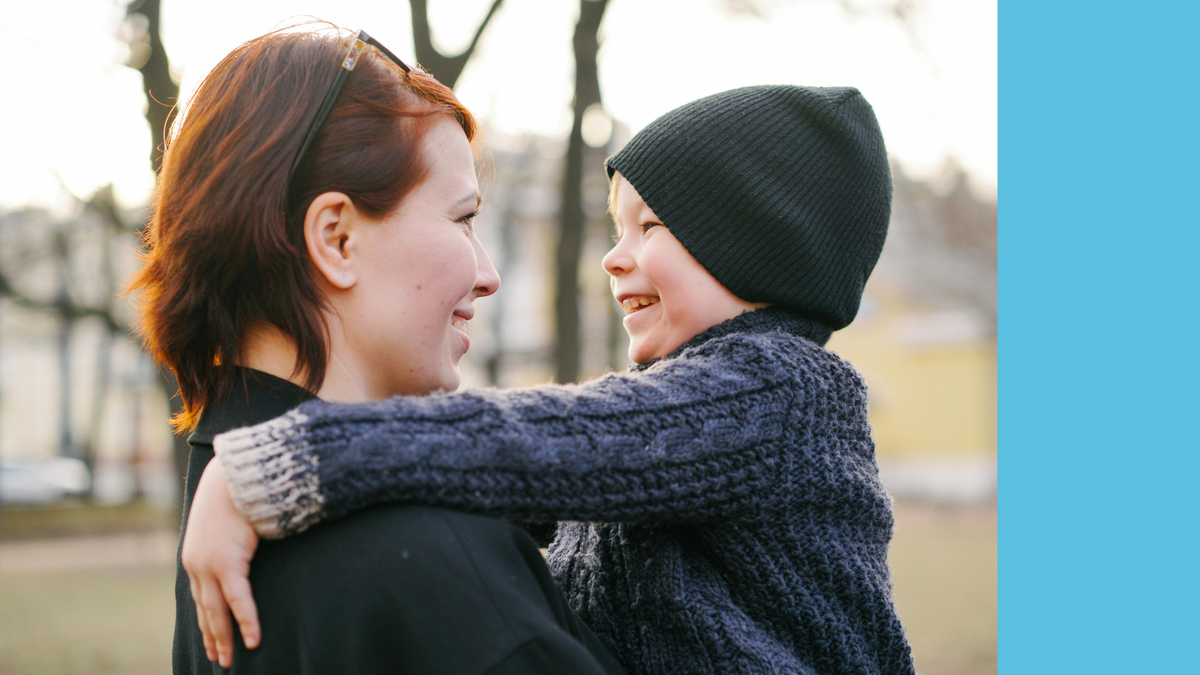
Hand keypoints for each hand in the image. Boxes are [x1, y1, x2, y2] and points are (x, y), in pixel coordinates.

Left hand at [181, 458, 261, 667]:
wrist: (234, 476)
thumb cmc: (235, 493)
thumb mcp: (226, 522)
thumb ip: (230, 540)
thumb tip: (242, 547)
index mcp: (195, 557)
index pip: (200, 598)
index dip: (206, 621)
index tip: (211, 640)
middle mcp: (196, 565)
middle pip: (205, 610)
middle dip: (213, 636)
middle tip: (220, 658)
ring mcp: (209, 566)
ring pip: (217, 611)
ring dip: (225, 637)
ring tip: (231, 658)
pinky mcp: (227, 563)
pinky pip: (238, 600)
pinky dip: (247, 621)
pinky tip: (254, 640)